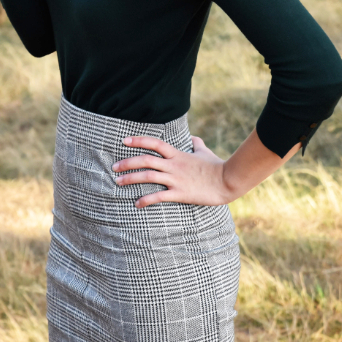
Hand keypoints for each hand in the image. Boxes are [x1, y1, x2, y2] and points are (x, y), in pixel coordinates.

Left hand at [112, 134, 230, 208]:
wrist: (227, 180)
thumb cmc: (216, 166)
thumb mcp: (204, 152)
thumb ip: (196, 144)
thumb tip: (194, 138)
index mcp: (177, 154)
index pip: (154, 143)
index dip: (138, 140)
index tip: (124, 141)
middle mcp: (173, 165)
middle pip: (145, 160)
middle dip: (127, 162)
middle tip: (114, 167)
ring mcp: (176, 179)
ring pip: (148, 176)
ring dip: (131, 178)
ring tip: (118, 182)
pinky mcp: (180, 193)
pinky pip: (159, 196)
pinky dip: (146, 200)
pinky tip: (137, 203)